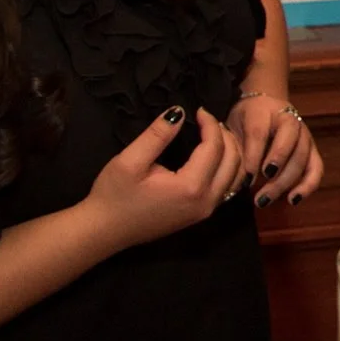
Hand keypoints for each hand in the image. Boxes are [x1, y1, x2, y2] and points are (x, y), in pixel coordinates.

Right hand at [85, 106, 245, 253]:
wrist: (104, 231)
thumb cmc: (113, 196)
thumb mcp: (130, 161)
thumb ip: (158, 135)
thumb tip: (180, 112)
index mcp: (191, 187)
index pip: (215, 148)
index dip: (210, 124)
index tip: (199, 109)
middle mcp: (205, 202)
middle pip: (233, 161)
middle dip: (226, 136)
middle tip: (208, 120)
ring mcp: (205, 212)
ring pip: (235, 177)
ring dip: (231, 152)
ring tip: (214, 134)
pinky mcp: (200, 216)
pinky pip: (227, 189)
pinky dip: (228, 168)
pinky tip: (214, 156)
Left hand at [226, 91, 324, 210]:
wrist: (264, 107)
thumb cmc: (245, 122)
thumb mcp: (234, 128)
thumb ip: (237, 149)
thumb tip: (240, 180)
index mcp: (263, 110)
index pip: (259, 132)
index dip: (253, 156)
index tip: (246, 179)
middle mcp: (289, 119)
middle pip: (287, 145)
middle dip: (273, 175)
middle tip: (257, 197)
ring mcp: (304, 133)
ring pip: (302, 158)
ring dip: (285, 183)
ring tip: (265, 200)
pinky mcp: (313, 148)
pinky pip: (317, 168)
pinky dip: (308, 186)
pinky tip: (292, 200)